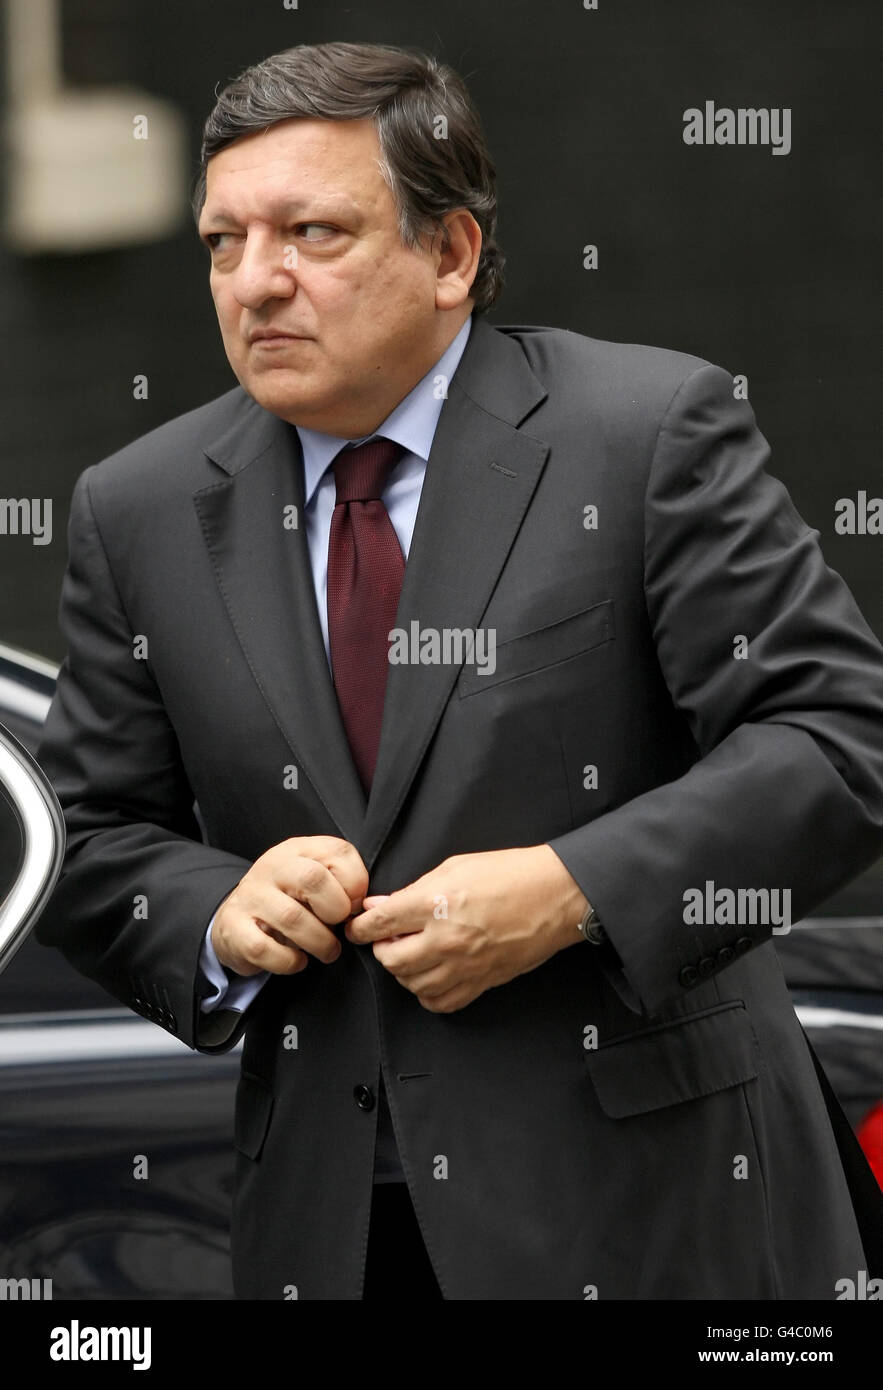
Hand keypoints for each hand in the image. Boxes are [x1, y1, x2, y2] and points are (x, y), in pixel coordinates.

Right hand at [212, 836, 368, 977]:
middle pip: (313, 878)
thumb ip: (340, 882)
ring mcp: (250, 896)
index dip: (356, 883)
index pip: (337, 852)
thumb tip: (358, 905)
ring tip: (328, 950)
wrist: (235, 920)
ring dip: (320, 942)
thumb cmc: (287, 901)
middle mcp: (271, 867)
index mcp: (298, 850)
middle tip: (339, 926)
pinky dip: (289, 961)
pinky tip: (298, 960)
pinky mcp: (234, 927)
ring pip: (292, 918)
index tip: (354, 904)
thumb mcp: (313, 880)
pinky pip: (265, 948)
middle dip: (336, 909)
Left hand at [345, 845, 587, 1011]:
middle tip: (388, 937)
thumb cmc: (511, 874)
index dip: (360, 926)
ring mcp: (464, 965)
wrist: (555, 895)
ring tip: (411, 953)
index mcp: (435, 903)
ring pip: (411, 983)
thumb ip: (413, 889)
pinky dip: (427, 993)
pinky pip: (440, 1002)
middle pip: (390, 959)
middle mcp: (446, 939)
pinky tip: (431, 975)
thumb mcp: (455, 866)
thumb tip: (381, 906)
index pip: (380, 923)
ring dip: (403, 970)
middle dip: (381, 948)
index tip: (357, 927)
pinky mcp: (481, 982)